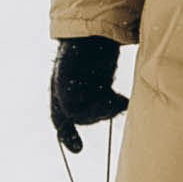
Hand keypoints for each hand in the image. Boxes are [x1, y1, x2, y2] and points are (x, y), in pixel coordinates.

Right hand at [51, 36, 128, 153]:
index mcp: (59, 92)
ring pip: (98, 112)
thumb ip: (68, 99)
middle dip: (97, 115)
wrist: (92, 32)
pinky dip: (116, 104)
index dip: (67, 136)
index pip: (61, 119)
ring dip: (108, 110)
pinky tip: (123, 101)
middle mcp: (71, 93)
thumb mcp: (66, 77)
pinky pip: (108, 103)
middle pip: (84, 117)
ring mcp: (87, 89)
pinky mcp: (102, 84)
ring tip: (119, 101)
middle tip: (112, 104)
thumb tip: (74, 118)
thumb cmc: (77, 52)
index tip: (78, 149)